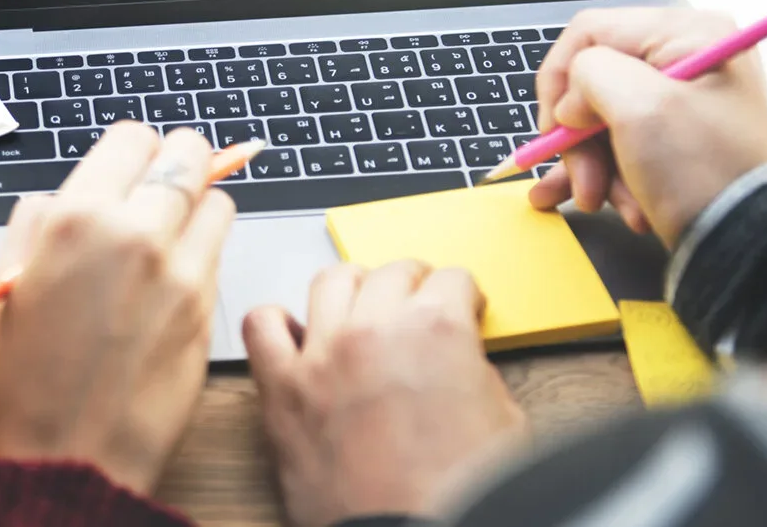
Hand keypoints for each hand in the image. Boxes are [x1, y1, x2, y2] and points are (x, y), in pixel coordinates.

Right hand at [0, 122, 235, 494]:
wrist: (68, 461)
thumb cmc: (24, 386)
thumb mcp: (5, 289)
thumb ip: (35, 227)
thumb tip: (60, 199)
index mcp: (77, 220)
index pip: (132, 138)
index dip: (131, 151)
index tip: (129, 165)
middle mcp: (136, 234)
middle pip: (188, 155)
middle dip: (177, 162)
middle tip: (163, 182)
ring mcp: (181, 271)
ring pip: (217, 199)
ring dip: (198, 205)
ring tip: (171, 232)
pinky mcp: (208, 308)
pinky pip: (220, 252)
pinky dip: (205, 251)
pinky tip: (174, 277)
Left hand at [243, 262, 525, 526]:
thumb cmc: (459, 493)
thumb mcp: (504, 420)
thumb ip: (477, 370)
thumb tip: (460, 357)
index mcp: (437, 329)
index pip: (452, 279)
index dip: (463, 297)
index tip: (460, 308)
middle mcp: (376, 329)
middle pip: (393, 272)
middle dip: (413, 287)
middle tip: (417, 309)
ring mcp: (324, 354)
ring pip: (331, 281)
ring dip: (353, 290)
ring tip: (362, 311)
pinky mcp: (283, 389)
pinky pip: (262, 326)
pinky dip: (277, 324)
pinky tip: (297, 337)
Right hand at [528, 7, 766, 246]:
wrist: (750, 248)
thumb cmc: (703, 172)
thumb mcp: (640, 109)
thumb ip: (589, 77)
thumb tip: (572, 100)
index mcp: (688, 34)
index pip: (590, 32)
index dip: (560, 79)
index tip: (555, 128)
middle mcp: (687, 59)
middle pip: (594, 81)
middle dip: (579, 137)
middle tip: (584, 181)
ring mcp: (682, 101)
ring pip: (603, 119)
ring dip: (592, 164)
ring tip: (600, 202)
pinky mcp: (677, 140)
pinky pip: (622, 145)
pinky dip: (606, 174)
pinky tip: (595, 201)